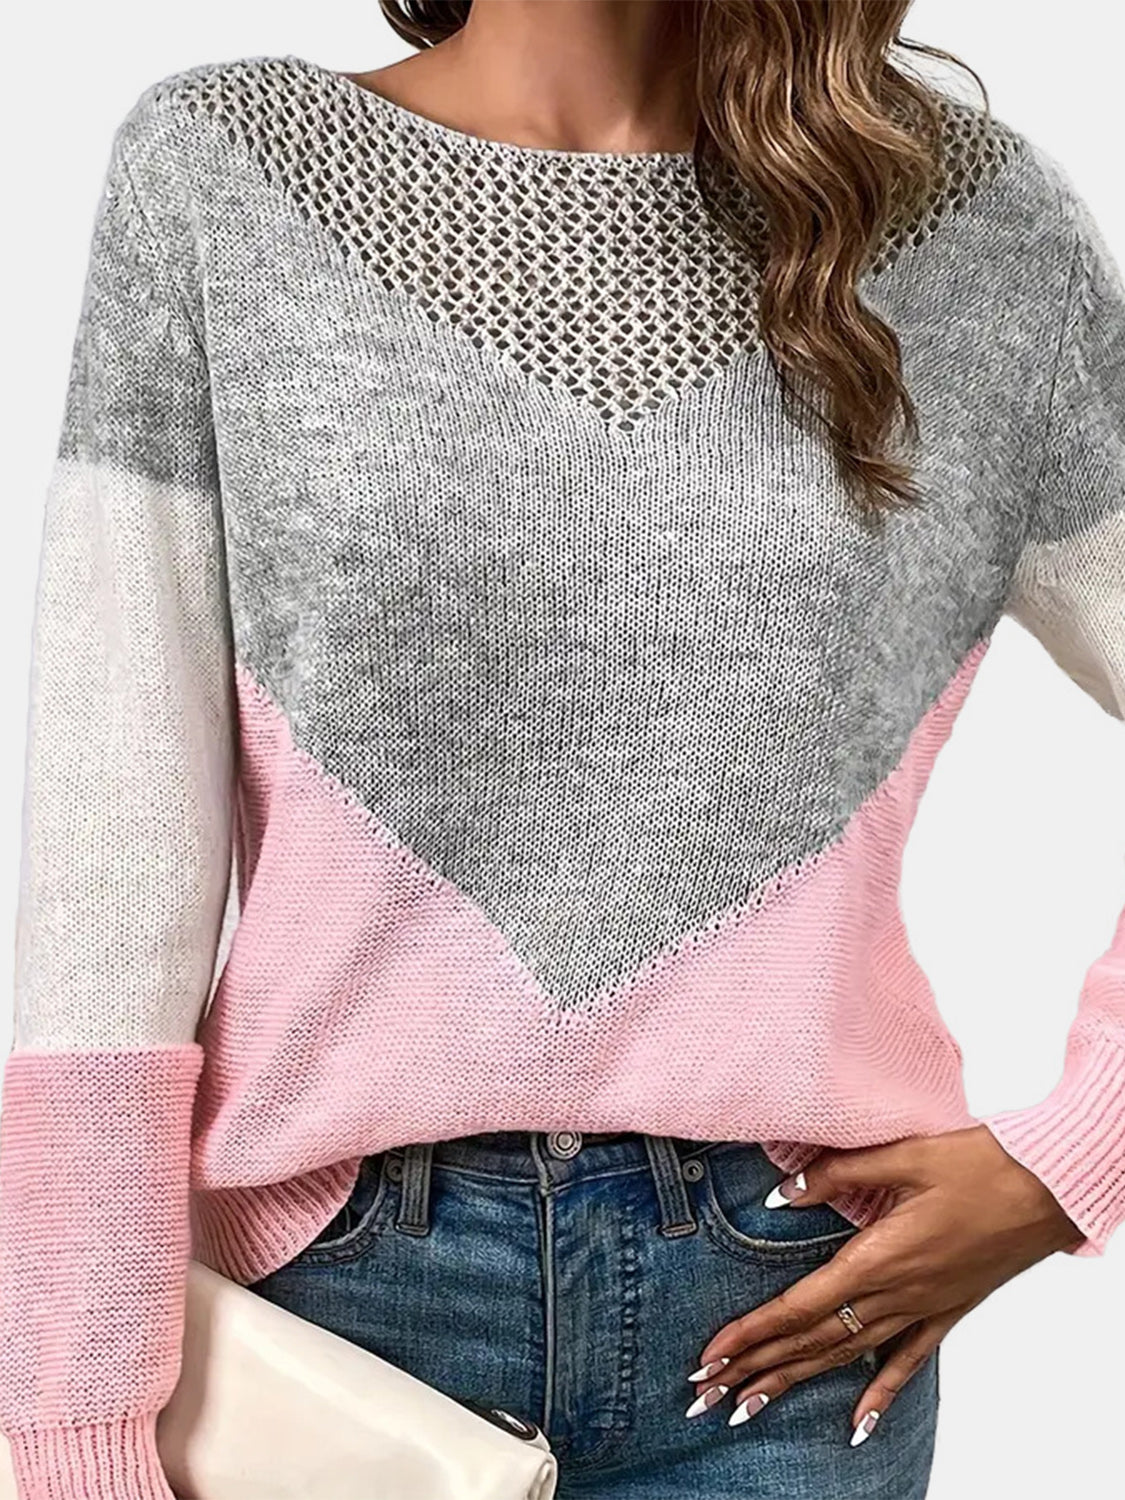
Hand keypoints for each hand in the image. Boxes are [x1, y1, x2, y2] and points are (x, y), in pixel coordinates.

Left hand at [688, 1125, 1084, 1443]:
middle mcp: (898, 1295)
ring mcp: (924, 1308)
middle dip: (756, 1368)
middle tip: (707, 1394)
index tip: (712, 1355)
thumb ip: (836, 1175)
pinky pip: (907, 1362)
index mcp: (879, 1258)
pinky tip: (858, 1427)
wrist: (1048, 1187)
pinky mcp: (948, 1310)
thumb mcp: (902, 1155)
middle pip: (814, 1342)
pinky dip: (879, 1396)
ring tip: (752, 1405)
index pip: (800, 1307)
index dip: (752, 1333)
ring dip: (797, 1382)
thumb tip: (782, 1193)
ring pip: (849, 1357)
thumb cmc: (978, 1163)